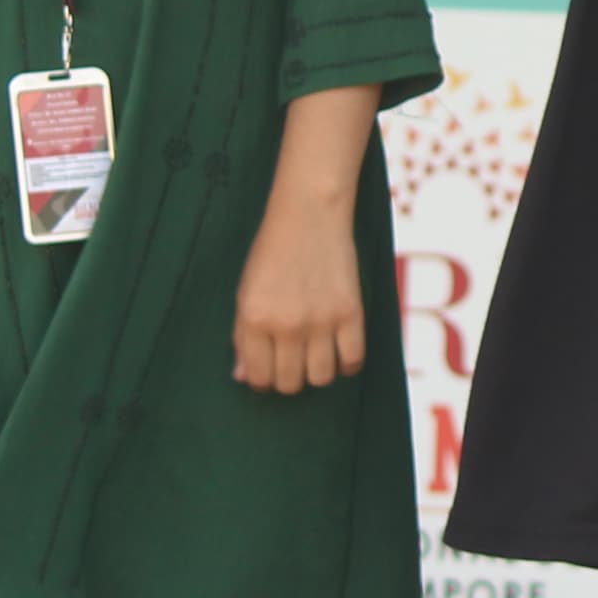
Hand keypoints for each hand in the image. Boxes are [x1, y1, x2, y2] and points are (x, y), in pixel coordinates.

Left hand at [233, 203, 367, 391]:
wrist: (310, 215)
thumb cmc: (272, 253)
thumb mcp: (246, 292)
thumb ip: (243, 336)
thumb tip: (245, 377)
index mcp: (255, 319)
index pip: (258, 376)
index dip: (261, 381)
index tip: (267, 373)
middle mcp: (287, 325)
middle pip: (290, 383)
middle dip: (287, 379)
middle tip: (289, 362)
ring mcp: (322, 320)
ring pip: (321, 378)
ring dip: (315, 373)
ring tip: (314, 356)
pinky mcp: (351, 313)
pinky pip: (353, 361)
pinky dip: (346, 364)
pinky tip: (339, 351)